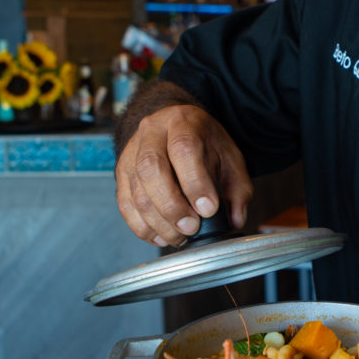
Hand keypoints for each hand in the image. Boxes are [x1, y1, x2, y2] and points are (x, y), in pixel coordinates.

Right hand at [115, 103, 252, 246]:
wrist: (174, 127)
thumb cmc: (204, 144)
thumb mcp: (230, 158)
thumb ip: (238, 188)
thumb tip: (235, 220)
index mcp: (183, 122)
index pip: (184, 148)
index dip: (195, 182)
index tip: (208, 209)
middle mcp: (152, 133)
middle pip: (151, 168)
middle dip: (172, 206)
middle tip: (191, 228)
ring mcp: (131, 153)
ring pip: (136, 191)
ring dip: (158, 222)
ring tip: (180, 237)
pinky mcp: (121, 173)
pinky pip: (125, 204)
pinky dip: (142, 227)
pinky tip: (161, 236)